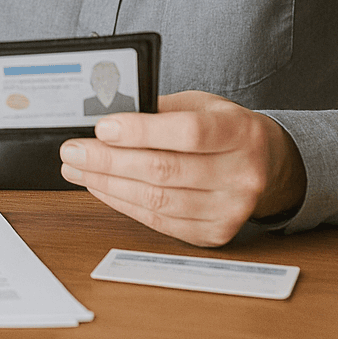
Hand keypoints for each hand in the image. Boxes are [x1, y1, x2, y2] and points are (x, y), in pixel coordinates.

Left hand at [58, 90, 306, 246]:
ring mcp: (232, 209)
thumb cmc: (223, 128)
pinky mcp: (215, 233)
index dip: (140, 130)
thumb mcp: (200, 105)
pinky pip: (159, 221)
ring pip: (158, 200)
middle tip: (72, 150)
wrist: (265, 163)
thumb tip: (103, 117)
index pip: (188, 132)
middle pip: (165, 170)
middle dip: (108, 160)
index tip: (101, 127)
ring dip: (107, 183)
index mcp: (240, 131)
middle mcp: (242, 174)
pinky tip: (101, 186)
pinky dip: (123, 203)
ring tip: (78, 168)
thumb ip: (158, 110)